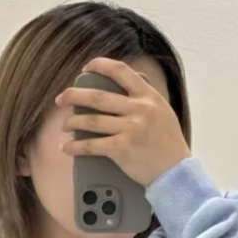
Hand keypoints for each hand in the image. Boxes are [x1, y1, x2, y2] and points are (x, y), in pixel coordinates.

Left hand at [57, 57, 191, 188]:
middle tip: (61, 99)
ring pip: (92, 120)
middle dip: (74, 96)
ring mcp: (130, 129)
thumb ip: (144, 101)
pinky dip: (76, 147)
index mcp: (148, 96)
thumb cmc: (169, 144)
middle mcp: (139, 109)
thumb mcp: (162, 112)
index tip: (85, 69)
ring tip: (64, 126)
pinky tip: (67, 148)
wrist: (176, 172)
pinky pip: (93, 145)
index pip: (121, 71)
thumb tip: (120, 91)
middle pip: (98, 96)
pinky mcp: (122, 149)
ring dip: (73, 123)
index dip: (100, 65)